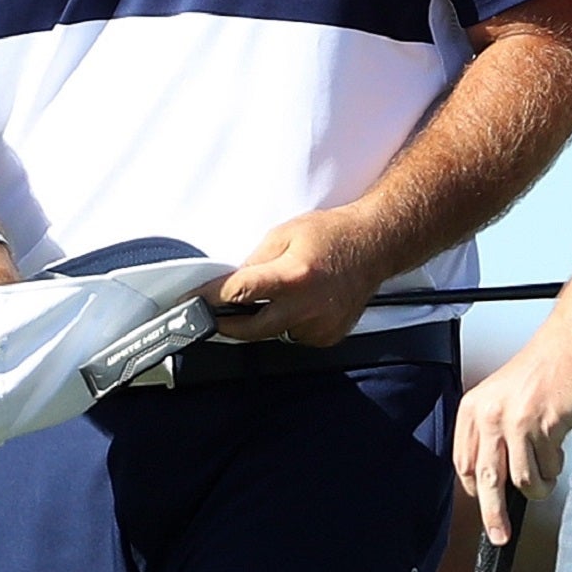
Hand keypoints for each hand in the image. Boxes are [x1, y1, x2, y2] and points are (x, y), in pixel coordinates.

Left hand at [211, 208, 386, 346]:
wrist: (375, 245)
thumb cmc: (333, 234)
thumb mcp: (285, 234)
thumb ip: (255, 262)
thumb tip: (231, 284)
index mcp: (293, 276)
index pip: (239, 293)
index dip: (212, 298)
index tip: (196, 302)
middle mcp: (307, 305)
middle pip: (251, 330)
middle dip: (229, 325)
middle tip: (217, 318)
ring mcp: (320, 325)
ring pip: (275, 334)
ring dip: (267, 322)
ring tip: (281, 297)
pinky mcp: (329, 336)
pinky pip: (297, 337)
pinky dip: (292, 324)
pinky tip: (304, 304)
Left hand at [454, 334, 571, 545]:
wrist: (569, 345)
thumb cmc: (540, 372)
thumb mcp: (501, 397)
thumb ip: (492, 432)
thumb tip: (490, 479)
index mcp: (474, 408)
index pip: (464, 463)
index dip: (475, 490)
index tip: (486, 505)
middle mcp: (489, 415)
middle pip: (487, 480)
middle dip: (494, 515)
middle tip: (499, 536)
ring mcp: (516, 421)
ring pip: (522, 480)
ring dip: (538, 487)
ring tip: (547, 475)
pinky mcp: (544, 426)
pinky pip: (547, 469)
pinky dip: (555, 469)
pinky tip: (558, 451)